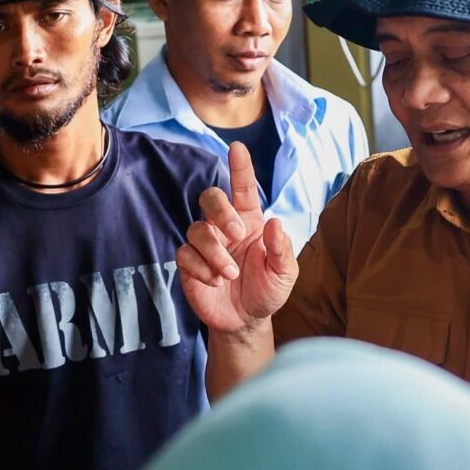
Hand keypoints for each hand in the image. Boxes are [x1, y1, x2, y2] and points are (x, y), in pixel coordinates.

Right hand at [179, 142, 297, 335]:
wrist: (245, 321)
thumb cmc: (267, 291)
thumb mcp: (285, 273)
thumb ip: (282, 249)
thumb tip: (274, 223)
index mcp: (249, 221)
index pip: (242, 188)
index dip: (240, 167)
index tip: (237, 147)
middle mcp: (224, 227)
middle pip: (210, 198)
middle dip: (221, 211)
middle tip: (237, 234)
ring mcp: (205, 245)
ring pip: (196, 229)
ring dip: (214, 251)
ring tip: (230, 274)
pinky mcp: (189, 264)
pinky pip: (184, 254)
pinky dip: (201, 268)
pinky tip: (216, 282)